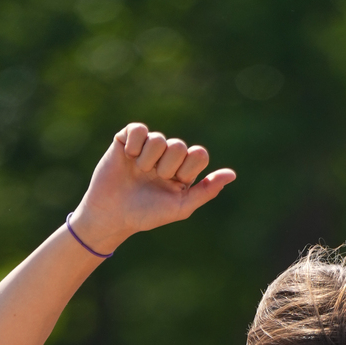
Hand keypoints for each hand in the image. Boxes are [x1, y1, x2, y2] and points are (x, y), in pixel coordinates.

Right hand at [71, 123, 234, 252]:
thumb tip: (232, 174)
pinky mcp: (127, 138)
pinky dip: (134, 144)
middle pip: (179, 145)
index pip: (199, 154)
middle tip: (154, 178)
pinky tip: (127, 156)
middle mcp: (167, 156)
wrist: (112, 215)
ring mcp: (147, 146)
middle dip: (166, 166)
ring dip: (148, 160)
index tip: (175, 181)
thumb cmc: (147, 214)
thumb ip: (206, 191)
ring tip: (139, 172)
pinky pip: (138, 128)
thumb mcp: (180, 207)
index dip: (188, 167)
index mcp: (183, 171)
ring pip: (158, 138)